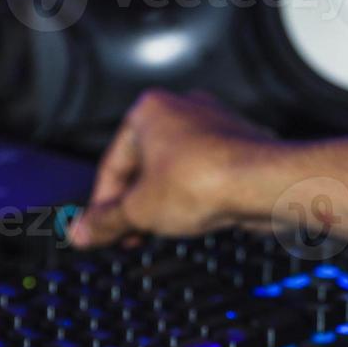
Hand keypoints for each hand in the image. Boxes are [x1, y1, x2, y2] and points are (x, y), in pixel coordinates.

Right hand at [70, 90, 280, 247]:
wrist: (264, 183)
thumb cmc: (203, 181)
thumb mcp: (140, 210)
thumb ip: (107, 221)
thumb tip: (82, 233)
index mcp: (148, 110)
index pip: (113, 163)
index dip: (102, 204)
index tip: (98, 231)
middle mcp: (183, 110)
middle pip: (145, 166)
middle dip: (135, 205)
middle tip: (127, 236)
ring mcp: (215, 127)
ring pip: (176, 172)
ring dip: (165, 203)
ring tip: (160, 232)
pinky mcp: (240, 149)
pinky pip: (206, 177)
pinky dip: (196, 199)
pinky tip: (195, 222)